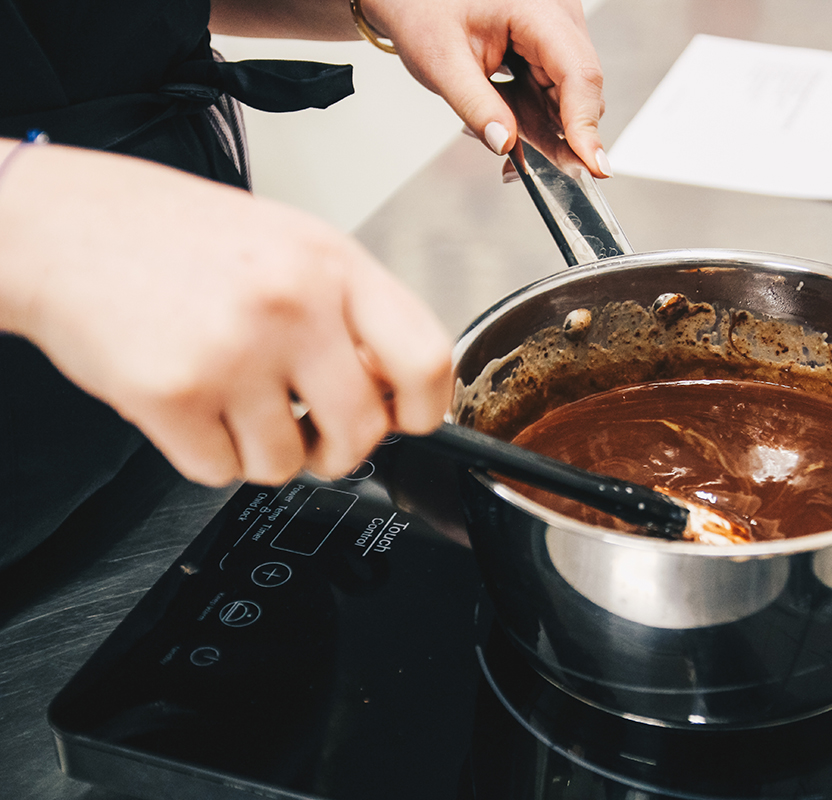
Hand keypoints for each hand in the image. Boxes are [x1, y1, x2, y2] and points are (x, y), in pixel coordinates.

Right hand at [0, 142, 451, 486]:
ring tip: (231, 395)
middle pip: (365, 431)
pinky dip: (208, 454)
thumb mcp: (290, 247)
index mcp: (332, 263)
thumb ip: (351, 313)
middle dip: (338, 448)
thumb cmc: (178, 239)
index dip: (426, 408)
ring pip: (288, 464)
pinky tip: (190, 402)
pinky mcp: (173, 396)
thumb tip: (397, 391)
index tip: (408, 420)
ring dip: (263, 449)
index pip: (427, 358)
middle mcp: (292, 305)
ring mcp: (233, 352)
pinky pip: (222, 472)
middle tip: (310, 427)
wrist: (64, 227)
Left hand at [362, 0, 609, 176]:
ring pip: (570, 96)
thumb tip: (507, 146)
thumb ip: (475, 106)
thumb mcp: (442, 63)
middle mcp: (557, 18)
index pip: (578, 73)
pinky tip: (506, 121)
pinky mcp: (549, 49)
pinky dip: (534, 116)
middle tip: (527, 169)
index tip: (593, 167)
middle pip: (581, 89)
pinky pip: (555, 92)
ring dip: (543, 127)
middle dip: (559, 133)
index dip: (585, 125)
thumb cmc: (425, 13)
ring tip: (501, 133)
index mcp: (536, 10)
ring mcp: (557, 33)